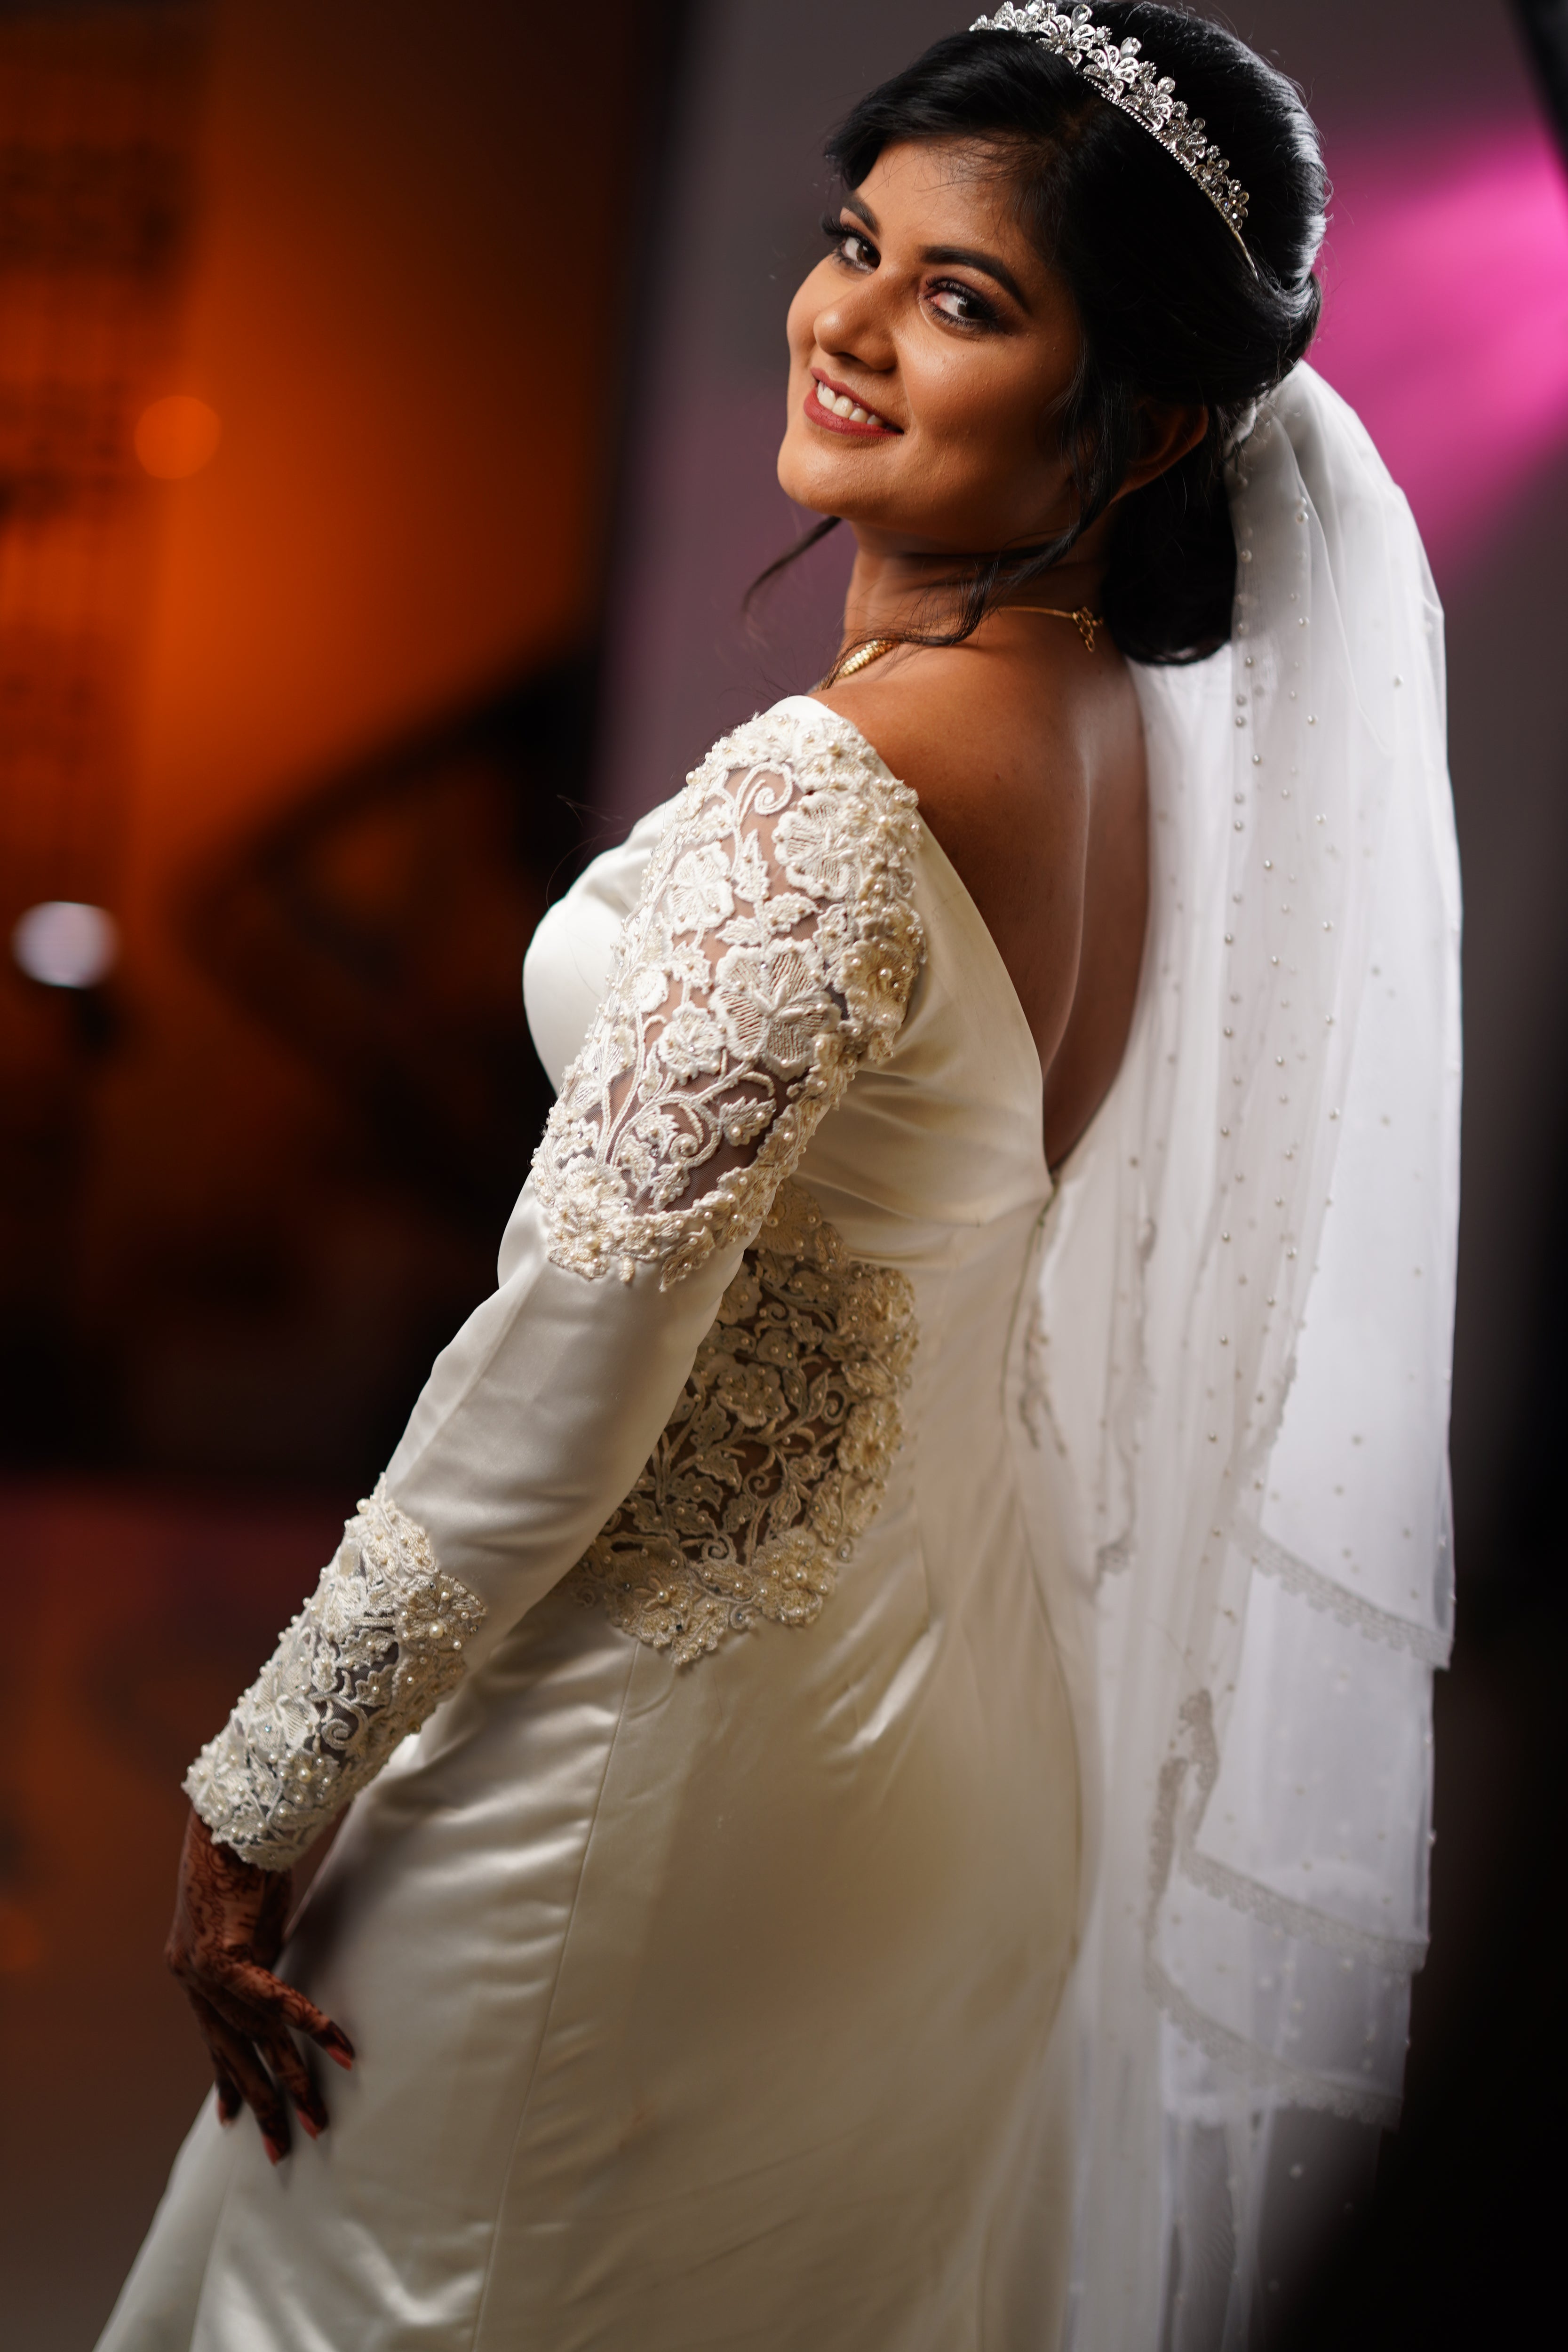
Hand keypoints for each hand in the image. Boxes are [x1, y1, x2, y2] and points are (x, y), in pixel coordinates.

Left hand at [165, 1807, 353, 2161]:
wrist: (231, 1815)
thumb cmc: (245, 1856)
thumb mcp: (252, 1919)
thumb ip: (257, 1956)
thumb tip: (276, 1981)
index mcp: (192, 1970)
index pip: (212, 2039)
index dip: (226, 2083)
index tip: (235, 2122)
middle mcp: (190, 1977)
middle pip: (231, 2053)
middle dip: (261, 2102)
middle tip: (284, 2145)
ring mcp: (202, 1969)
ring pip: (253, 2037)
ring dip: (291, 2074)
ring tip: (318, 2109)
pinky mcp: (224, 1953)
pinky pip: (269, 1998)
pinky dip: (305, 2020)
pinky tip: (334, 2043)